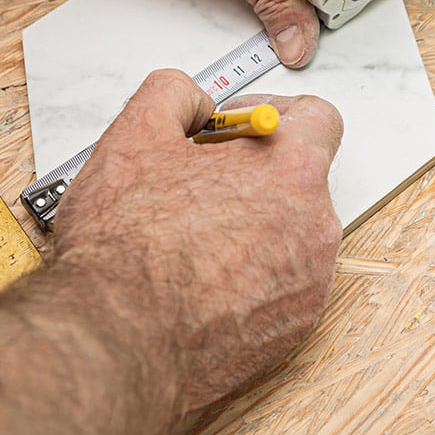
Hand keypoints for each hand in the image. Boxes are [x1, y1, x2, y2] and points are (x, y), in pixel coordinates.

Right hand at [50, 69, 343, 427]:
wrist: (116, 343)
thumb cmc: (127, 248)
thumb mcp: (135, 131)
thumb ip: (175, 92)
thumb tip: (193, 99)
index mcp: (292, 170)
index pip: (318, 117)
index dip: (272, 111)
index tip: (236, 126)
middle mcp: (315, 227)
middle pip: (300, 176)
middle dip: (250, 170)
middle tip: (196, 178)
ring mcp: (308, 284)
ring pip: (289, 231)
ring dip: (248, 222)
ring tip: (186, 231)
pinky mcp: (293, 330)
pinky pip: (280, 282)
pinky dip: (247, 273)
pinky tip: (196, 275)